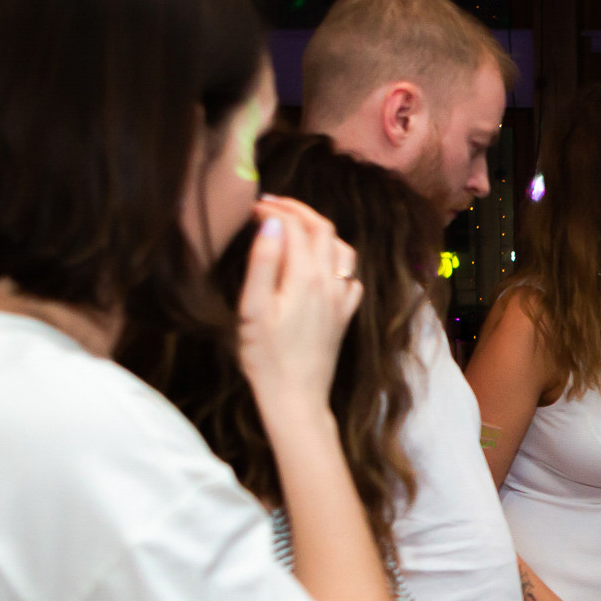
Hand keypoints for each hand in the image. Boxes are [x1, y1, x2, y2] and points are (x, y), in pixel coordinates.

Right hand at [236, 196, 361, 419]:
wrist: (295, 396)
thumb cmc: (266, 356)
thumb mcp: (252, 308)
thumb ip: (263, 262)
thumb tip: (271, 223)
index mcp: (305, 276)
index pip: (294, 226)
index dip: (273, 210)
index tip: (251, 207)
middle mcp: (330, 282)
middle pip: (322, 229)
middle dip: (297, 210)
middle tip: (270, 205)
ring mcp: (342, 298)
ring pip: (340, 248)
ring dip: (318, 230)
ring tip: (293, 226)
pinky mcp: (345, 314)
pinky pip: (349, 275)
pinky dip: (335, 258)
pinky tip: (320, 263)